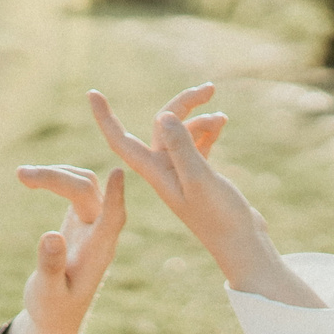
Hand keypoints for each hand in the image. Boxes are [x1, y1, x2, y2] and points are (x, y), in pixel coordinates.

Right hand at [7, 163, 127, 333]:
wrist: (57, 315)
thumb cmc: (52, 309)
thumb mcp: (46, 293)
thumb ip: (50, 267)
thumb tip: (51, 235)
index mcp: (97, 253)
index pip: (113, 220)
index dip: (115, 197)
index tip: (119, 172)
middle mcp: (99, 235)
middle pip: (88, 192)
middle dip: (57, 178)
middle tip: (20, 175)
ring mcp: (93, 225)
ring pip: (83, 186)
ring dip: (56, 175)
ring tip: (21, 175)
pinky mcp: (82, 220)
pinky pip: (77, 189)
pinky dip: (58, 179)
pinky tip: (33, 179)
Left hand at [89, 84, 319, 307]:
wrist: (241, 245)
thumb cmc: (220, 218)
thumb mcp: (200, 180)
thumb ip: (182, 148)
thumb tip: (164, 116)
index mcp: (156, 173)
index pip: (121, 141)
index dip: (105, 118)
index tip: (92, 93)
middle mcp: (163, 171)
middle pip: (162, 126)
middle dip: (183, 104)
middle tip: (209, 88)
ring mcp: (181, 173)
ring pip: (181, 133)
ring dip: (201, 119)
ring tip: (222, 118)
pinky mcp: (198, 176)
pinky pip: (195, 144)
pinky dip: (207, 130)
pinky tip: (222, 124)